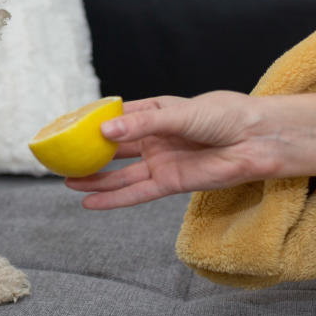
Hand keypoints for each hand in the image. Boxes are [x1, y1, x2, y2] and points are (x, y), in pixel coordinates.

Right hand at [64, 91, 315, 209]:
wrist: (257, 140)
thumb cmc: (226, 116)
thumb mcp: (179, 114)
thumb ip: (142, 124)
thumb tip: (104, 130)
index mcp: (155, 112)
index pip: (115, 116)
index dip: (90, 122)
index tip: (64, 127)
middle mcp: (155, 137)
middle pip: (113, 147)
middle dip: (87, 153)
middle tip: (58, 159)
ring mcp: (161, 160)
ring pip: (120, 173)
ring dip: (95, 179)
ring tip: (66, 182)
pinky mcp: (171, 182)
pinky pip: (136, 192)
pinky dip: (113, 199)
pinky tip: (89, 203)